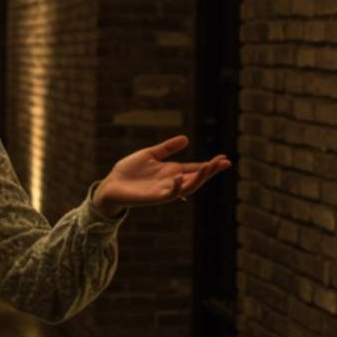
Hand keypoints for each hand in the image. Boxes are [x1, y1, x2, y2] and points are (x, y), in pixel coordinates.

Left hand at [92, 135, 230, 216]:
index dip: (210, 165)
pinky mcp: (155, 197)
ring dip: (199, 178)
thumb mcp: (150, 154)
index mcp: (172, 171)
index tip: (225, 159)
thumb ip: (167, 148)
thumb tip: (186, 139)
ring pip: (188, 186)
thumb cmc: (129, 171)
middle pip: (197, 178)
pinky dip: (176, 186)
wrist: (111, 184)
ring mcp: (165, 190)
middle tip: (223, 162)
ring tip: (209, 167)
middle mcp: (172, 181)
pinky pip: (170, 194)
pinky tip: (180, 177)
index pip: (196, 168)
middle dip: (210, 171)